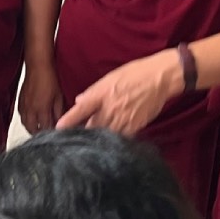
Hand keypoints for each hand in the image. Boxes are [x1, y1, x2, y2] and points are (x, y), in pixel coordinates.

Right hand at [17, 60, 64, 133]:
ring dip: (32, 128)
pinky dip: (26, 120)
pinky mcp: (19, 102)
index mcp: (42, 109)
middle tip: (47, 132)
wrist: (37, 66)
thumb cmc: (49, 78)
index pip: (45, 128)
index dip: (51, 132)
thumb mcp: (59, 97)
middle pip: (33, 130)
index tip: (56, 133)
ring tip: (39, 127)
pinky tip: (32, 118)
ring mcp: (23, 106)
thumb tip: (61, 122)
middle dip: (40, 133)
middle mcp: (30, 110)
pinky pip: (21, 116)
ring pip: (25, 124)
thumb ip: (59, 112)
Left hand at [56, 49, 181, 135]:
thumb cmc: (135, 74)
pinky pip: (121, 137)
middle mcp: (110, 108)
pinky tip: (111, 141)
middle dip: (83, 134)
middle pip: (91, 127)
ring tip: (92, 144)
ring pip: (105, 135)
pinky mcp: (135, 126)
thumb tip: (78, 101)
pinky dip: (115, 140)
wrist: (161, 77)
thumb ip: (93, 91)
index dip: (68, 121)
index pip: (80, 110)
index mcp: (101, 95)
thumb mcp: (110, 77)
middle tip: (75, 139)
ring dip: (98, 139)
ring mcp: (123, 119)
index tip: (58, 129)